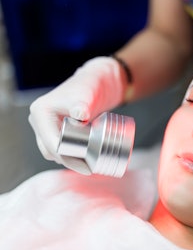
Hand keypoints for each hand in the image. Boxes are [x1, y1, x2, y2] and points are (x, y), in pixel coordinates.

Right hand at [28, 57, 124, 174]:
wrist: (97, 80)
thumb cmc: (91, 85)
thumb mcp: (87, 94)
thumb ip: (83, 103)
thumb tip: (79, 114)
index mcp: (41, 112)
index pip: (51, 143)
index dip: (67, 157)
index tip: (85, 166)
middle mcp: (39, 119)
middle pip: (50, 150)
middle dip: (68, 161)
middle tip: (89, 169)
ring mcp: (47, 124)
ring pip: (53, 150)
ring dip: (69, 159)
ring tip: (88, 166)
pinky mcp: (56, 128)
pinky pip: (60, 146)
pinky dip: (70, 154)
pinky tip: (84, 160)